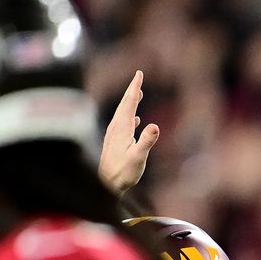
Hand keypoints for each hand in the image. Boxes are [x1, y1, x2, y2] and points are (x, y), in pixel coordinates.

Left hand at [99, 70, 160, 195]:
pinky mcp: (113, 142)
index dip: (135, 87)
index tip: (139, 74)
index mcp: (122, 127)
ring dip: (129, 102)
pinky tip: (132, 120)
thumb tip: (155, 126)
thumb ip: (146, 141)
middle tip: (138, 77)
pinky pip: (121, 123)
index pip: (130, 102)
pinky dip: (127, 116)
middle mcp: (115, 127)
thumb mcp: (138, 158)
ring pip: (122, 112)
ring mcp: (113, 134)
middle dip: (132, 90)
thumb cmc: (123, 173)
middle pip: (125, 104)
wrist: (105, 185)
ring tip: (136, 94)